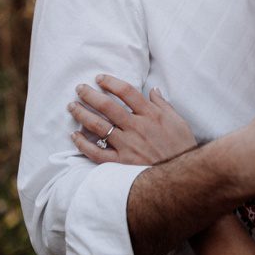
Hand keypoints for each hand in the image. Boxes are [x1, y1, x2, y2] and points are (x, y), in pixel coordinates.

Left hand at [69, 74, 196, 165]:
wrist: (182, 176)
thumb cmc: (182, 148)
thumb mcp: (179, 122)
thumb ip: (163, 105)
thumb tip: (153, 90)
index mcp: (150, 115)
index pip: (126, 92)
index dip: (110, 82)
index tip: (99, 78)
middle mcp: (136, 127)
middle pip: (107, 106)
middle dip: (90, 94)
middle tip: (79, 88)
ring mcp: (127, 145)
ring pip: (98, 126)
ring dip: (82, 114)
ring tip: (72, 106)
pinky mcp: (120, 163)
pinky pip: (96, 153)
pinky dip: (83, 144)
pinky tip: (75, 136)